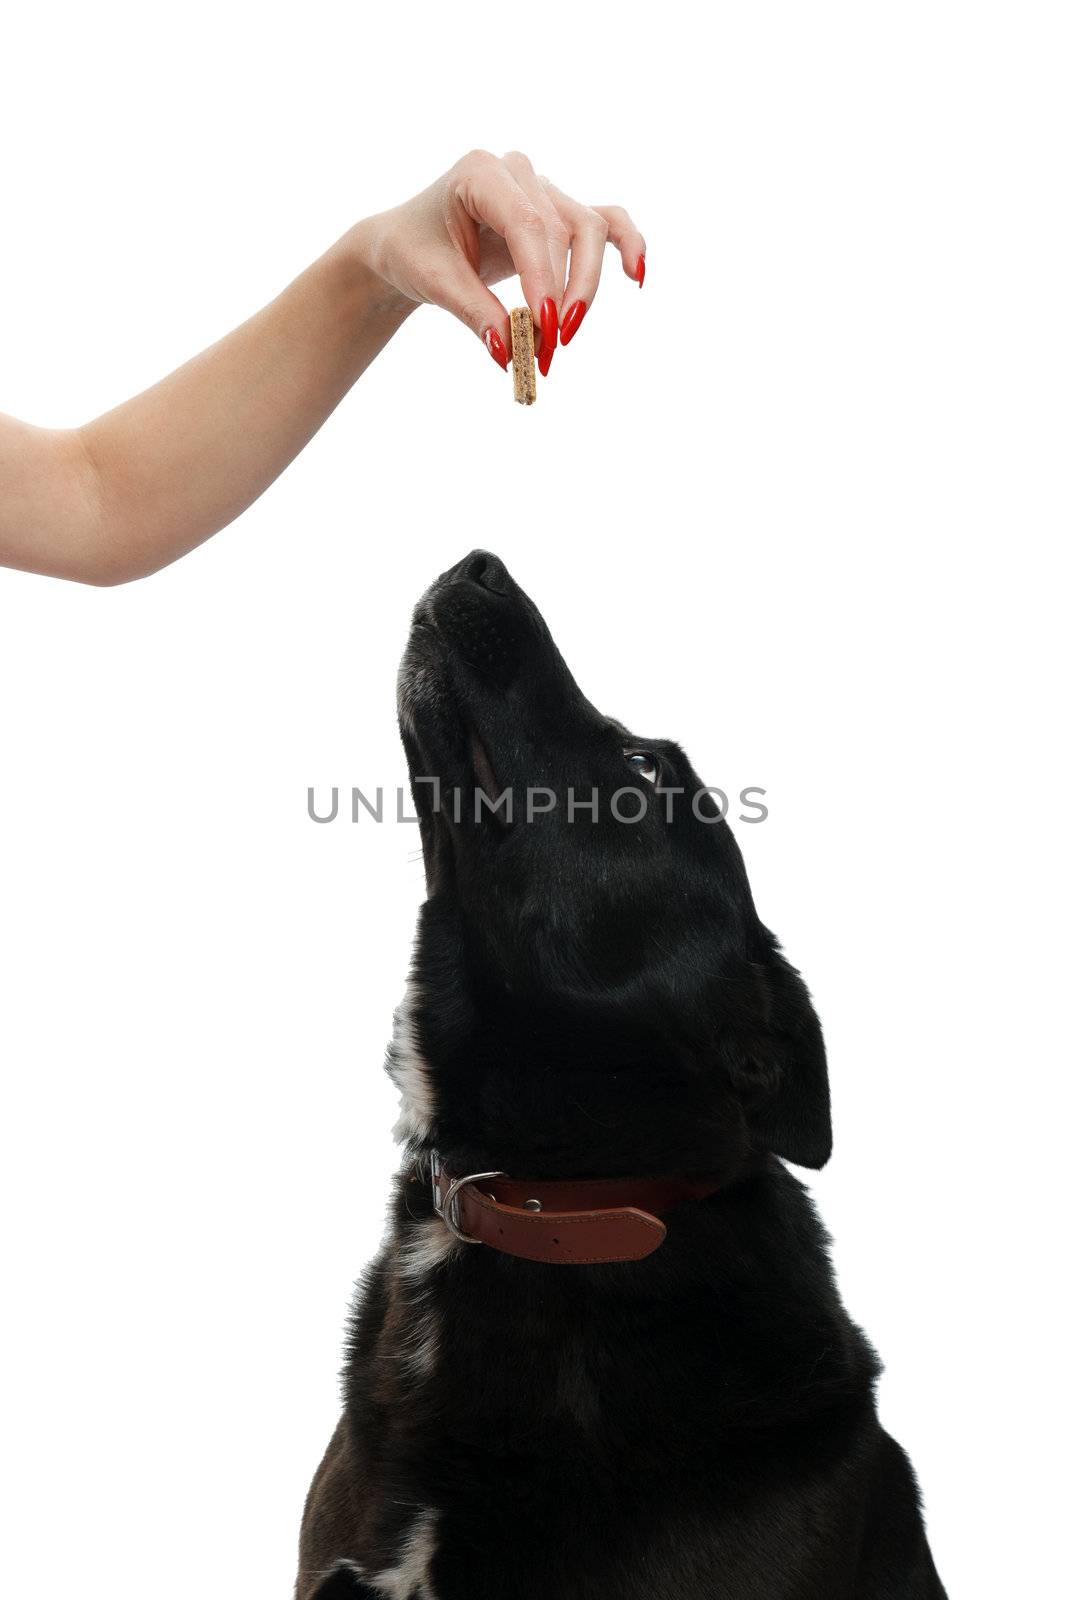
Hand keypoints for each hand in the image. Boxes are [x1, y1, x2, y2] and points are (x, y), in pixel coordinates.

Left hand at [349, 149, 645, 376]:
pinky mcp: (559, 212)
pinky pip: (604, 223)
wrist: (408, 242)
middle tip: (549, 349)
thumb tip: (510, 352)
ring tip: (567, 336)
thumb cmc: (415, 252)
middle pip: (564, 229)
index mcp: (480, 173)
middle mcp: (518, 173)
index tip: (547, 328)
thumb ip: (475, 313)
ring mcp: (543, 189)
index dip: (543, 277)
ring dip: (585, 287)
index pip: (528, 224)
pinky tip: (636, 277)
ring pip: (588, 231)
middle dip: (563, 294)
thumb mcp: (435, 282)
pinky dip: (627, 245)